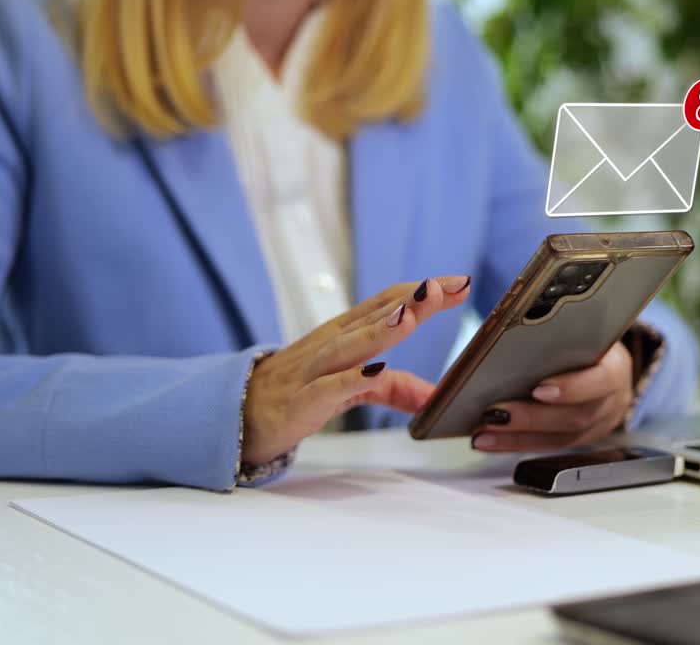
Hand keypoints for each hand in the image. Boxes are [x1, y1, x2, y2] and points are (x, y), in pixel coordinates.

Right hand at [243, 276, 470, 464]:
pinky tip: (373, 371)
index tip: (461, 282)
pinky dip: (350, 380)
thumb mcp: (352, 388)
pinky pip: (327, 389)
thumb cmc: (299, 392)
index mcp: (344, 333)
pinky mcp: (300, 402)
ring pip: (349, 345)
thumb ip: (394, 389)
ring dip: (381, 330)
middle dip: (411, 301)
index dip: (423, 292)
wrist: (238, 416)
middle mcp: (330, 344)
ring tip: (411, 316)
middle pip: (374, 316)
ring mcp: (313, 371)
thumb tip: (435, 397)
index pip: (388, 302)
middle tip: (444, 285)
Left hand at [470, 340, 633, 451]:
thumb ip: (556, 334)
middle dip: (531, 418)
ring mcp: (599, 425)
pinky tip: (489, 440)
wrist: (605, 361)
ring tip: (482, 434)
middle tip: (494, 414)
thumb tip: (509, 337)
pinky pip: (548, 446)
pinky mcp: (580, 440)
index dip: (572, 388)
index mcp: (616, 367)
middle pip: (575, 416)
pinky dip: (515, 443)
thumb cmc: (585, 339)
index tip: (538, 389)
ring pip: (559, 438)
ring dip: (516, 437)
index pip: (601, 380)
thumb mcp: (580, 329)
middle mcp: (612, 400)